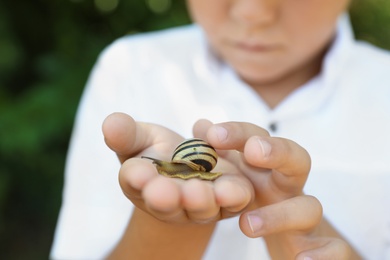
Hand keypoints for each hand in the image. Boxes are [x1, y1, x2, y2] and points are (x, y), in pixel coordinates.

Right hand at [102, 112, 253, 223]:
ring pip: (201, 206)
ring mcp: (201, 204)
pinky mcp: (230, 199)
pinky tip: (234, 190)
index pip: (136, 180)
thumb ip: (126, 134)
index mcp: (143, 184)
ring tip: (199, 192)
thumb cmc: (159, 152)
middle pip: (168, 202)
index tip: (138, 172)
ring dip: (200, 201)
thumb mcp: (140, 139)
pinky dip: (233, 197)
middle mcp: (171, 202)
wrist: (192, 163)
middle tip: (164, 191)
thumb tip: (110, 122)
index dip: (138, 177)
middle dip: (166, 197)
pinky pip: (233, 202)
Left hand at [193, 120, 351, 258]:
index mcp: (267, 171)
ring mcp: (307, 218)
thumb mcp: (238, 179)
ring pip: (309, 208)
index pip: (259, 141)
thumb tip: (200, 123)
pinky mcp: (323, 249)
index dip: (239, 133)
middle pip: (296, 160)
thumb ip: (220, 155)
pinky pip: (333, 249)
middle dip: (278, 151)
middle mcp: (290, 189)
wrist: (295, 246)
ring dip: (281, 215)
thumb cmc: (263, 204)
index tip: (211, 134)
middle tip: (253, 151)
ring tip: (247, 225)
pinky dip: (322, 255)